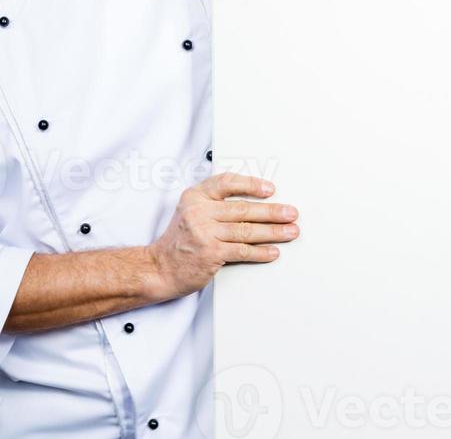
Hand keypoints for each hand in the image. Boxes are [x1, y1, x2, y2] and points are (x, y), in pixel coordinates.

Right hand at [147, 172, 299, 297]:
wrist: (160, 267)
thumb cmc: (179, 240)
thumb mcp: (190, 211)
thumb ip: (214, 203)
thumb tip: (252, 202)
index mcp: (195, 196)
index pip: (227, 183)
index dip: (251, 184)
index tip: (269, 189)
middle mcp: (199, 212)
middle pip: (243, 208)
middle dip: (272, 211)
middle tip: (290, 213)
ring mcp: (205, 233)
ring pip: (247, 230)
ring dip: (273, 231)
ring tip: (289, 231)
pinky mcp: (211, 254)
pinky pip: (242, 251)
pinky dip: (261, 252)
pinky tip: (272, 251)